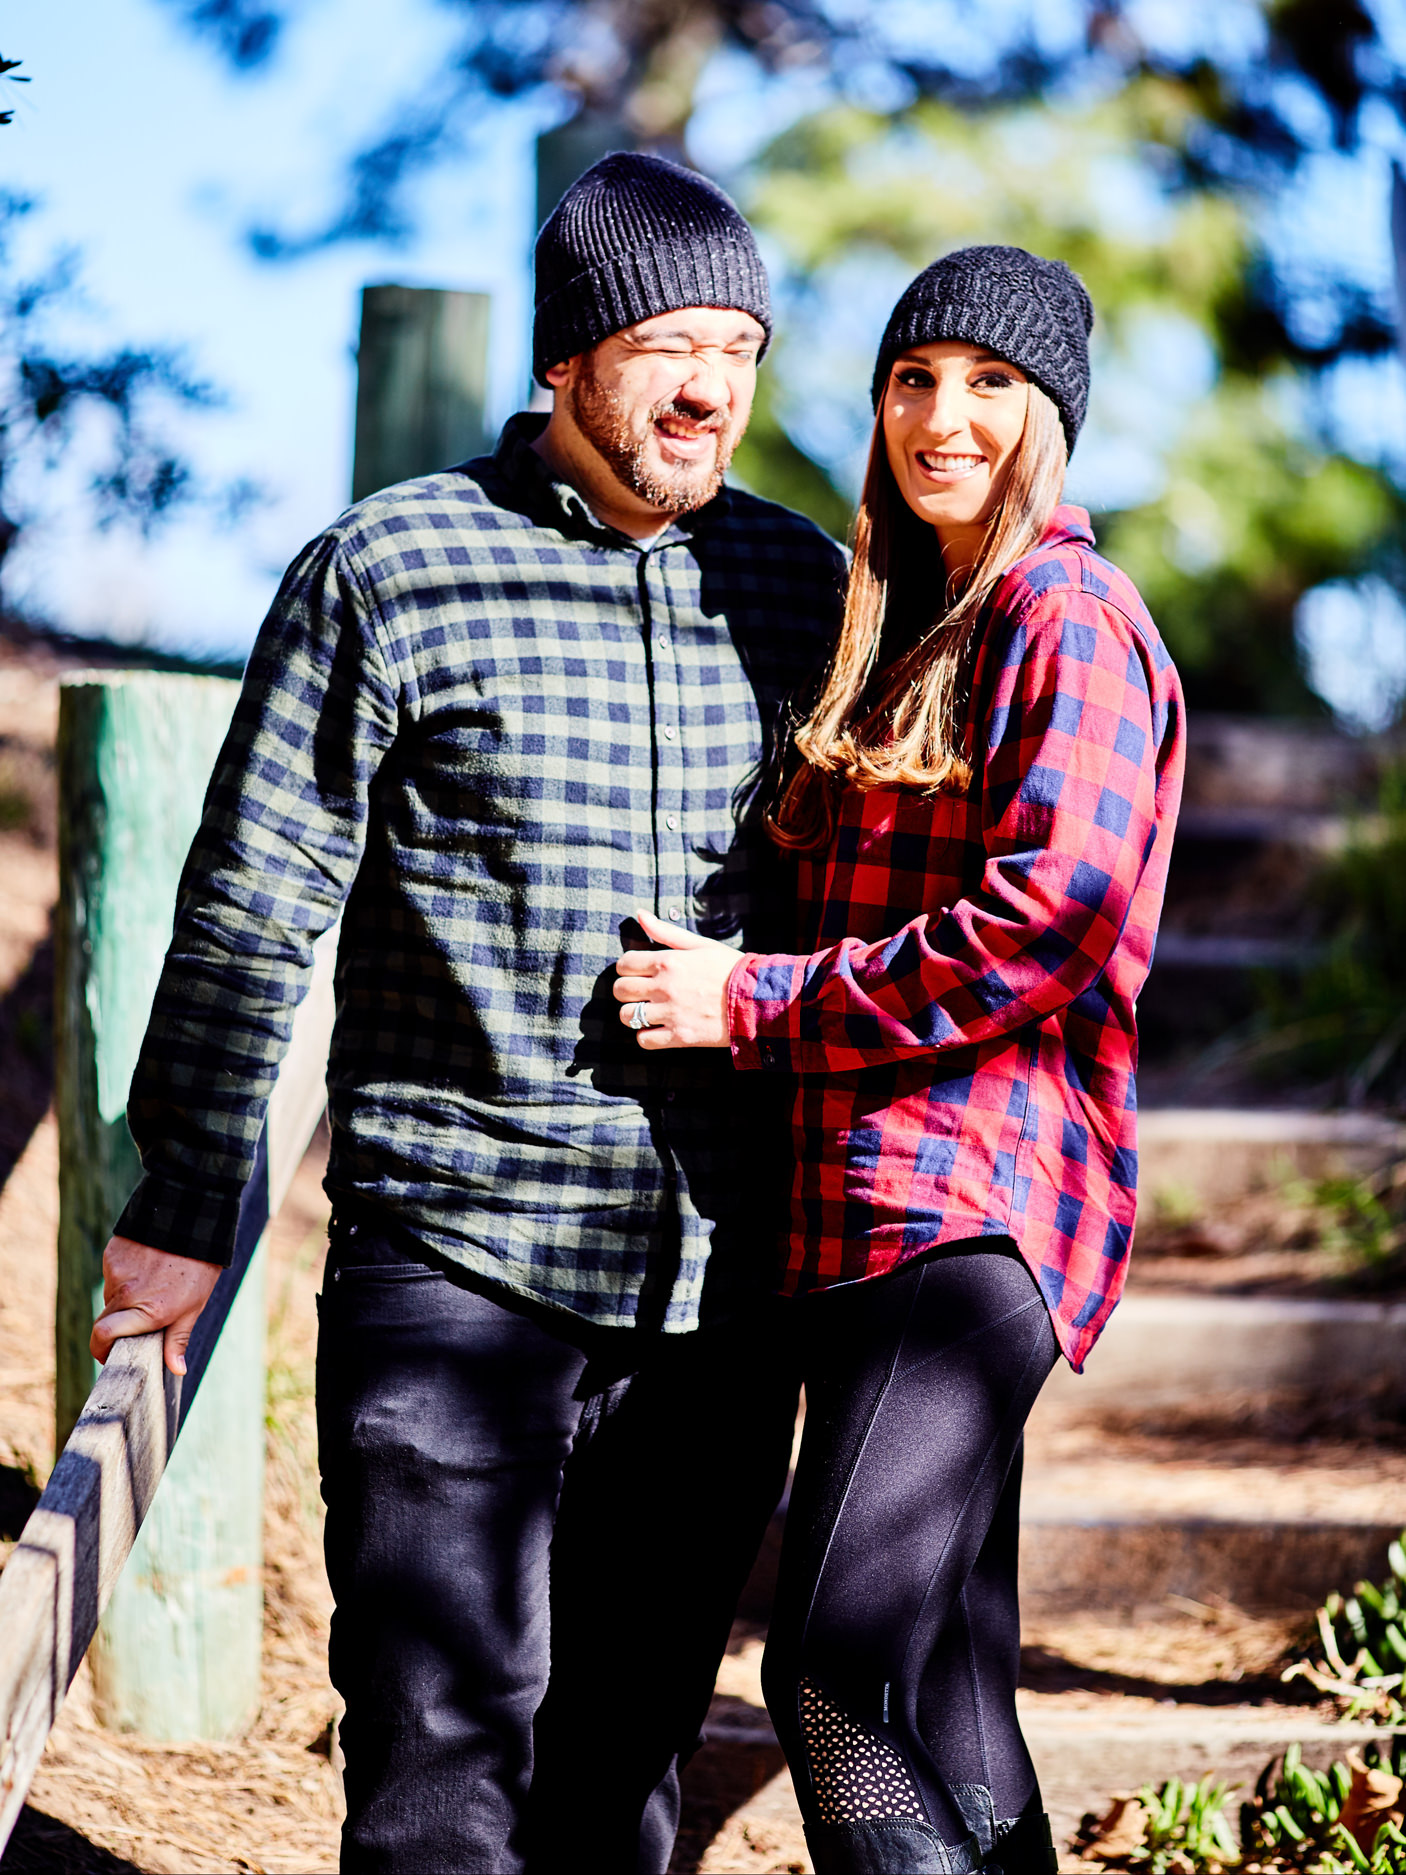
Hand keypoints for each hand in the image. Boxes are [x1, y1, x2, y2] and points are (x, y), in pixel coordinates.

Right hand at [91, 1236, 222, 1377]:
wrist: (192, 1217)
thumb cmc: (198, 1267)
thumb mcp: (194, 1305)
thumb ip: (178, 1339)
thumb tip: (177, 1370)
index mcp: (147, 1311)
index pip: (102, 1338)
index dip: (101, 1351)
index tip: (112, 1355)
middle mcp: (126, 1293)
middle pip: (103, 1322)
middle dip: (115, 1329)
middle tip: (136, 1323)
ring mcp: (116, 1273)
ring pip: (110, 1297)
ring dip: (125, 1299)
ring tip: (152, 1284)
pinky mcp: (112, 1255)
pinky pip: (113, 1275)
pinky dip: (125, 1277)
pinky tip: (147, 1266)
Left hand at [613, 909, 739, 1049]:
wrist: (757, 1000)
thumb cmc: (730, 969)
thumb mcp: (700, 944)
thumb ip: (666, 931)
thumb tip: (640, 913)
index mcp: (668, 962)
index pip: (624, 964)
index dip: (628, 967)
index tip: (639, 972)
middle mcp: (665, 987)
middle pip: (620, 990)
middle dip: (627, 990)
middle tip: (642, 992)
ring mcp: (670, 1013)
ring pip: (627, 1016)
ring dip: (634, 1015)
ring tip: (649, 1012)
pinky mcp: (679, 1037)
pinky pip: (643, 1040)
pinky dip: (646, 1036)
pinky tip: (658, 1029)